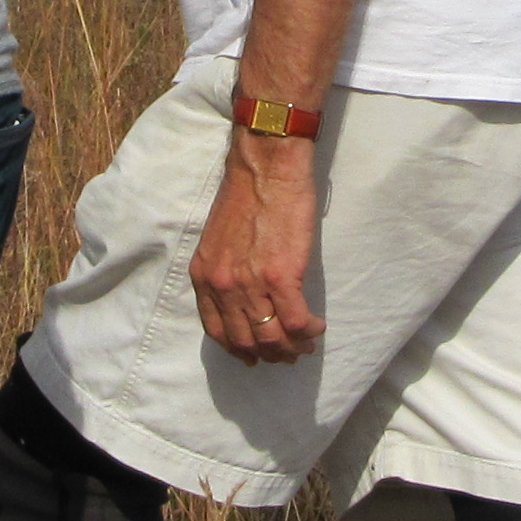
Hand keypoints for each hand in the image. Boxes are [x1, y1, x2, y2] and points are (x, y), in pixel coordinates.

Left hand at [189, 127, 323, 363]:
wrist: (266, 166)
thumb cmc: (247, 193)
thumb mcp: (218, 238)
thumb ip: (224, 269)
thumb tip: (242, 295)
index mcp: (204, 275)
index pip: (216, 330)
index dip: (238, 348)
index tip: (254, 354)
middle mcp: (222, 285)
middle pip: (245, 341)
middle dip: (268, 354)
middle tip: (286, 354)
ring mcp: (251, 284)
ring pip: (271, 338)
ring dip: (291, 348)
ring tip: (305, 344)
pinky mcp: (281, 276)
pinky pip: (295, 322)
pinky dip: (308, 332)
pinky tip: (316, 327)